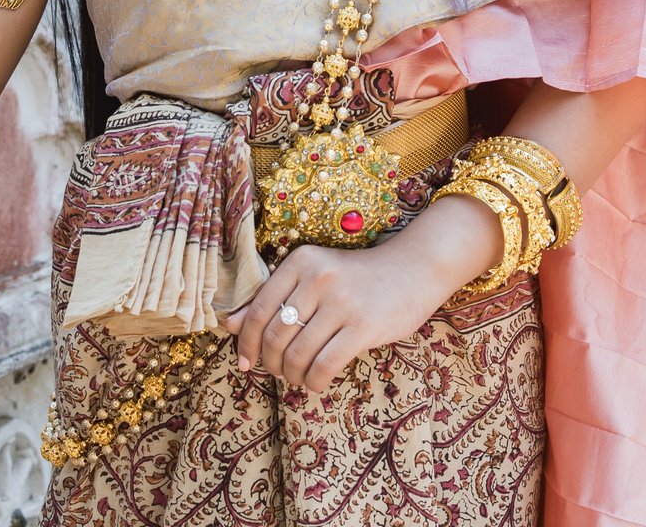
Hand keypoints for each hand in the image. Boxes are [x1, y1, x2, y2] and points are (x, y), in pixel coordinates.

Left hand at [222, 239, 462, 393]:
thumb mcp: (314, 277)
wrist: (415, 268)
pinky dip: (313, 382)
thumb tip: (231, 325)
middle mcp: (318, 277)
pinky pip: (324, 366)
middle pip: (276, 335)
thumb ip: (273, 298)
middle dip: (271, 363)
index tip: (245, 362)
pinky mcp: (364, 325)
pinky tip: (316, 383)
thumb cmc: (358, 277)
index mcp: (301, 261)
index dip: (246, 343)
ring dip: (292, 376)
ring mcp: (342, 302)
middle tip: (278, 372)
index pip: (259, 310)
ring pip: (298, 354)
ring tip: (299, 377)